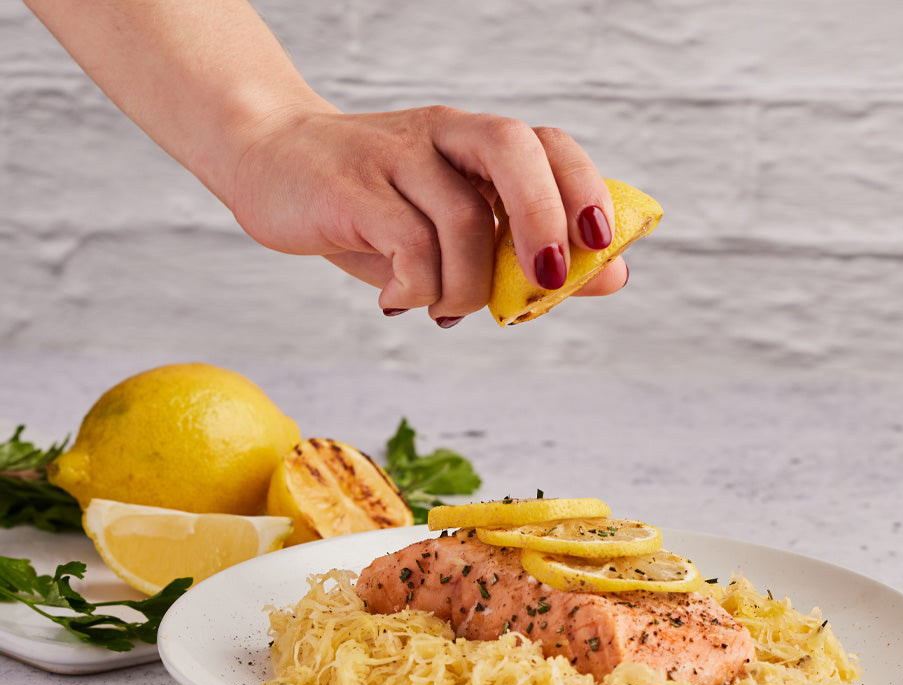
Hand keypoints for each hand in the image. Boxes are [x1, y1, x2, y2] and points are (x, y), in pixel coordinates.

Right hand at [228, 105, 627, 323]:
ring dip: (466, 287)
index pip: (547, 144)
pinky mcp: (351, 188)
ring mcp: (395, 157)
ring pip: (460, 219)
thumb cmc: (375, 213)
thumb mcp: (456, 236)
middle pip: (512, 149)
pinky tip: (400, 302)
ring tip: (442, 307)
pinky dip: (418, 289)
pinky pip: (408, 244)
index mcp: (475, 143)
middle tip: (547, 280)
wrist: (270, 168)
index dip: (584, 187)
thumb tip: (611, 275)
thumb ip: (529, 254)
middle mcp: (442, 136)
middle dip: (542, 219)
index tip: (599, 243)